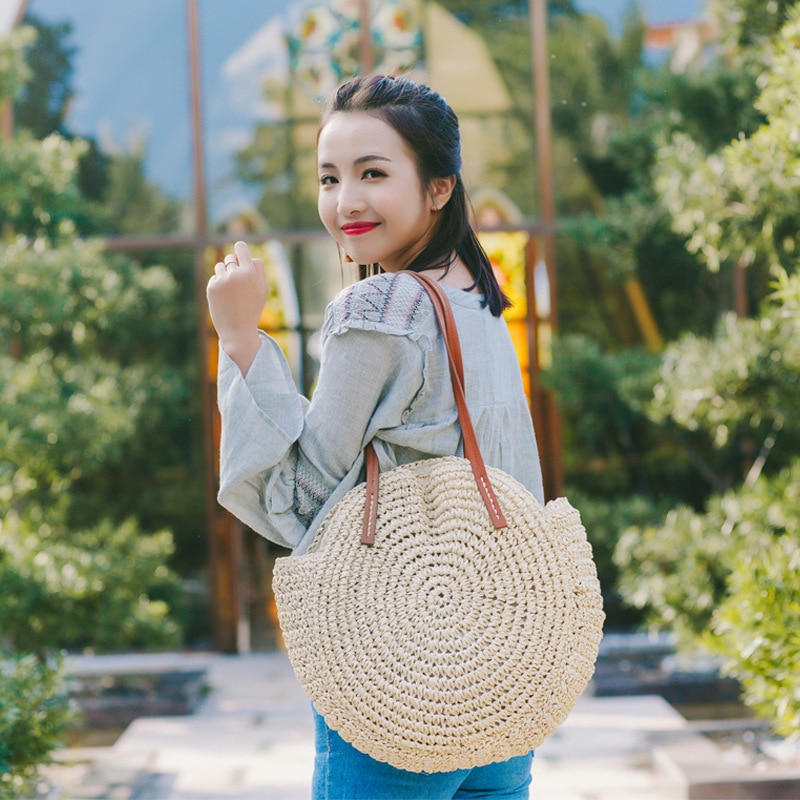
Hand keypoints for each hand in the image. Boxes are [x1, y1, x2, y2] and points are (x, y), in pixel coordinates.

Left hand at [206, 241, 268, 375]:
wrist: (237, 330)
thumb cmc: (253, 309)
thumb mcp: (262, 289)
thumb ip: (258, 269)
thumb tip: (247, 255)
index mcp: (249, 272)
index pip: (240, 247)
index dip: (240, 249)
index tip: (240, 253)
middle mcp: (234, 274)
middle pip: (231, 257)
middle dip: (234, 266)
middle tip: (238, 282)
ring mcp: (221, 280)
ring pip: (220, 266)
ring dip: (225, 274)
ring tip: (232, 291)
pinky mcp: (211, 287)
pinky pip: (214, 277)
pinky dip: (219, 285)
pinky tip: (224, 298)